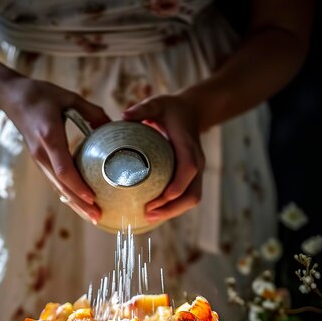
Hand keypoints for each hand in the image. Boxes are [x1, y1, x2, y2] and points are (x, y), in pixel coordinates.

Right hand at [0, 75, 109, 222]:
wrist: (12, 97)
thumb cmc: (41, 94)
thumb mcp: (69, 97)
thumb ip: (92, 112)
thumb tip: (113, 126)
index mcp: (49, 136)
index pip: (63, 169)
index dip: (77, 185)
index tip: (92, 197)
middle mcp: (42, 153)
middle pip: (61, 185)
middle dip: (79, 203)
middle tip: (97, 217)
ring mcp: (39, 160)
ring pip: (58, 188)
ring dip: (75, 204)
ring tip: (92, 217)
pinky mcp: (40, 161)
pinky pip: (55, 182)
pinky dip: (68, 195)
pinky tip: (80, 204)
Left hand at [122, 92, 204, 222]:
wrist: (192, 112)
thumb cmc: (171, 109)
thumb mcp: (157, 103)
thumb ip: (143, 109)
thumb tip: (124, 116)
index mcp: (189, 147)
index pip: (187, 172)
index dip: (174, 189)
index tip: (155, 201)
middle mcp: (197, 163)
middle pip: (192, 195)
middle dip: (172, 209)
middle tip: (147, 215)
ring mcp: (197, 173)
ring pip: (192, 199)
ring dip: (172, 212)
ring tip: (148, 217)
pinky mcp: (192, 178)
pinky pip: (186, 197)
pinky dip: (172, 207)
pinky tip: (154, 212)